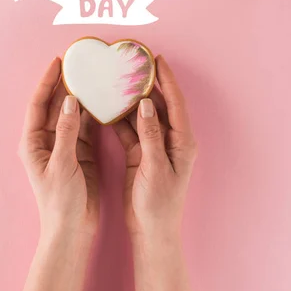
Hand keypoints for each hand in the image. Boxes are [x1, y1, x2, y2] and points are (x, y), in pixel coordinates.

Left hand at [18, 57, 98, 238]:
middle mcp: (47, 139)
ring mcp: (64, 144)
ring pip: (72, 113)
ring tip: (93, 77)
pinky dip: (94, 113)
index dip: (47, 82)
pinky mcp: (80, 151)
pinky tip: (103, 100)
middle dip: (65, 85)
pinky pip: (86, 126)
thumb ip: (67, 131)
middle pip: (55, 105)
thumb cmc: (60, 200)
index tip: (58, 62)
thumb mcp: (62, 164)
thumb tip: (71, 101)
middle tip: (79, 64)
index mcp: (34, 142)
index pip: (38, 104)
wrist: (73, 228)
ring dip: (81, 97)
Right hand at [113, 54, 196, 238]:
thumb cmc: (158, 204)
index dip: (167, 80)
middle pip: (158, 105)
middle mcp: (170, 139)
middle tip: (133, 64)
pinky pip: (130, 130)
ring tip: (118, 80)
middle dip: (146, 84)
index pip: (175, 103)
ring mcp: (154, 146)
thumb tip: (145, 104)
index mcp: (181, 141)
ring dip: (131, 99)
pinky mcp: (140, 153)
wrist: (150, 231)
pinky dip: (120, 119)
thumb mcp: (154, 168)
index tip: (157, 59)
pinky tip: (109, 107)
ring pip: (142, 115)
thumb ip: (150, 135)